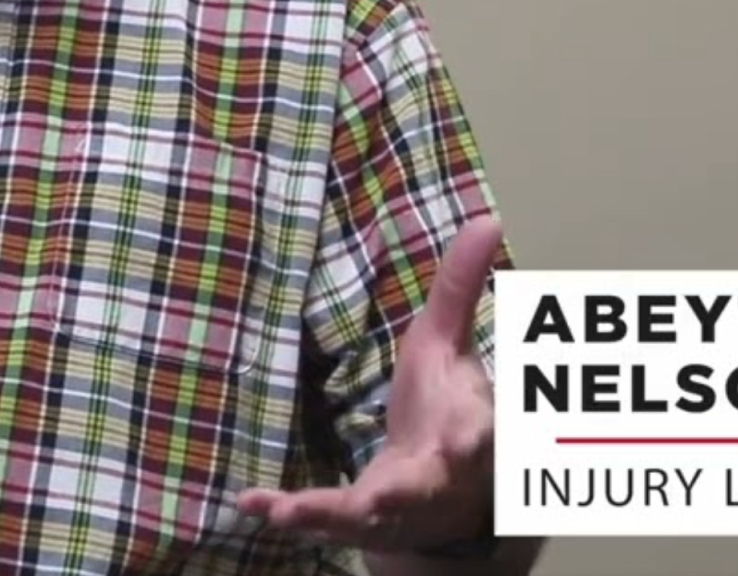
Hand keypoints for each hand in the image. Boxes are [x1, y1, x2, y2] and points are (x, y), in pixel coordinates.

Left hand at [236, 216, 503, 553]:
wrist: (442, 493)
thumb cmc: (446, 408)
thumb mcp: (448, 342)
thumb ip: (461, 286)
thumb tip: (487, 217)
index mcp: (469, 426)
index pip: (482, 429)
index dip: (479, 433)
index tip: (473, 434)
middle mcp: (438, 474)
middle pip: (434, 480)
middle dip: (415, 486)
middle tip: (385, 494)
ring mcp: (398, 504)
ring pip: (373, 513)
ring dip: (332, 513)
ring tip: (289, 512)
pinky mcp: (360, 520)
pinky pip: (327, 519)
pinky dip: (292, 513)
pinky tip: (250, 502)